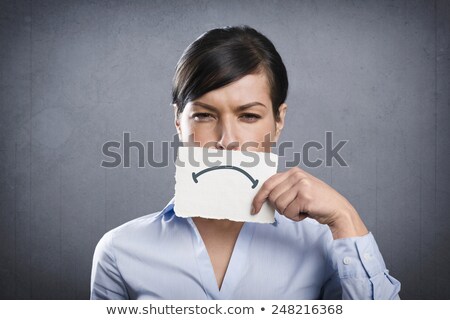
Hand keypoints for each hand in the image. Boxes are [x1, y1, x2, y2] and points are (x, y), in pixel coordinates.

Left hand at [251, 167, 367, 238]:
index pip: (268, 183)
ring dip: (289, 213)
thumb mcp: (298, 190)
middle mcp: (296, 175)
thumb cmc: (315, 202)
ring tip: (301, 209)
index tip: (254, 208)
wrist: (337, 209)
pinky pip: (289, 212)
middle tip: (294, 208)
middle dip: (281, 208)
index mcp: (293, 172)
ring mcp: (301, 184)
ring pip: (280, 205)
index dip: (259, 197)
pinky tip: (306, 212)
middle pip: (273, 197)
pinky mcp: (305, 196)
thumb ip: (283, 189)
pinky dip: (296, 217)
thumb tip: (261, 198)